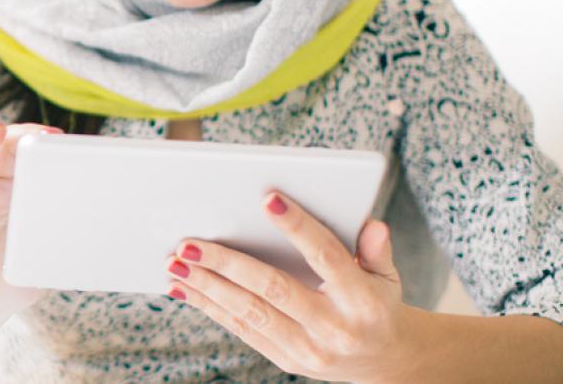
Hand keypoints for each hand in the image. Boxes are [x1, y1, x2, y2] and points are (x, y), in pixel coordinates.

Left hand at [163, 191, 421, 382]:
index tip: (268, 200)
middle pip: (273, 289)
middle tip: (189, 243)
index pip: (326, 257)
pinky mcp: (287, 361)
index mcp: (361, 300)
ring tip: (175, 264)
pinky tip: (185, 289)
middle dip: (226, 264)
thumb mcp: (388, 276)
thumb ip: (377, 249)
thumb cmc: (377, 304)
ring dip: (207, 288)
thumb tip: (371, 224)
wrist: (384, 362)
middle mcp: (334, 328)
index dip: (298, 227)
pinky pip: (242, 331)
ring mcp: (308, 350)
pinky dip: (211, 308)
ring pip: (249, 313)